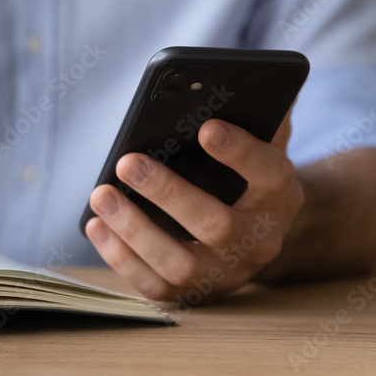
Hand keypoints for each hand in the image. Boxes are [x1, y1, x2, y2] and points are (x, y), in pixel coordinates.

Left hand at [85, 115, 304, 303]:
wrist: (255, 234)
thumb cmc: (245, 175)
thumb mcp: (259, 143)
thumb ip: (255, 113)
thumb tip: (233, 80)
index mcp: (279, 197)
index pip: (270, 174)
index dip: (241, 152)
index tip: (207, 127)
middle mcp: (258, 243)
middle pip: (216, 225)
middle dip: (167, 192)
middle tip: (127, 162)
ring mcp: (225, 275)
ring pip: (180, 265)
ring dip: (135, 229)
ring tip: (101, 194)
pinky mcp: (193, 295)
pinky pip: (155, 286)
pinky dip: (120, 257)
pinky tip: (96, 225)